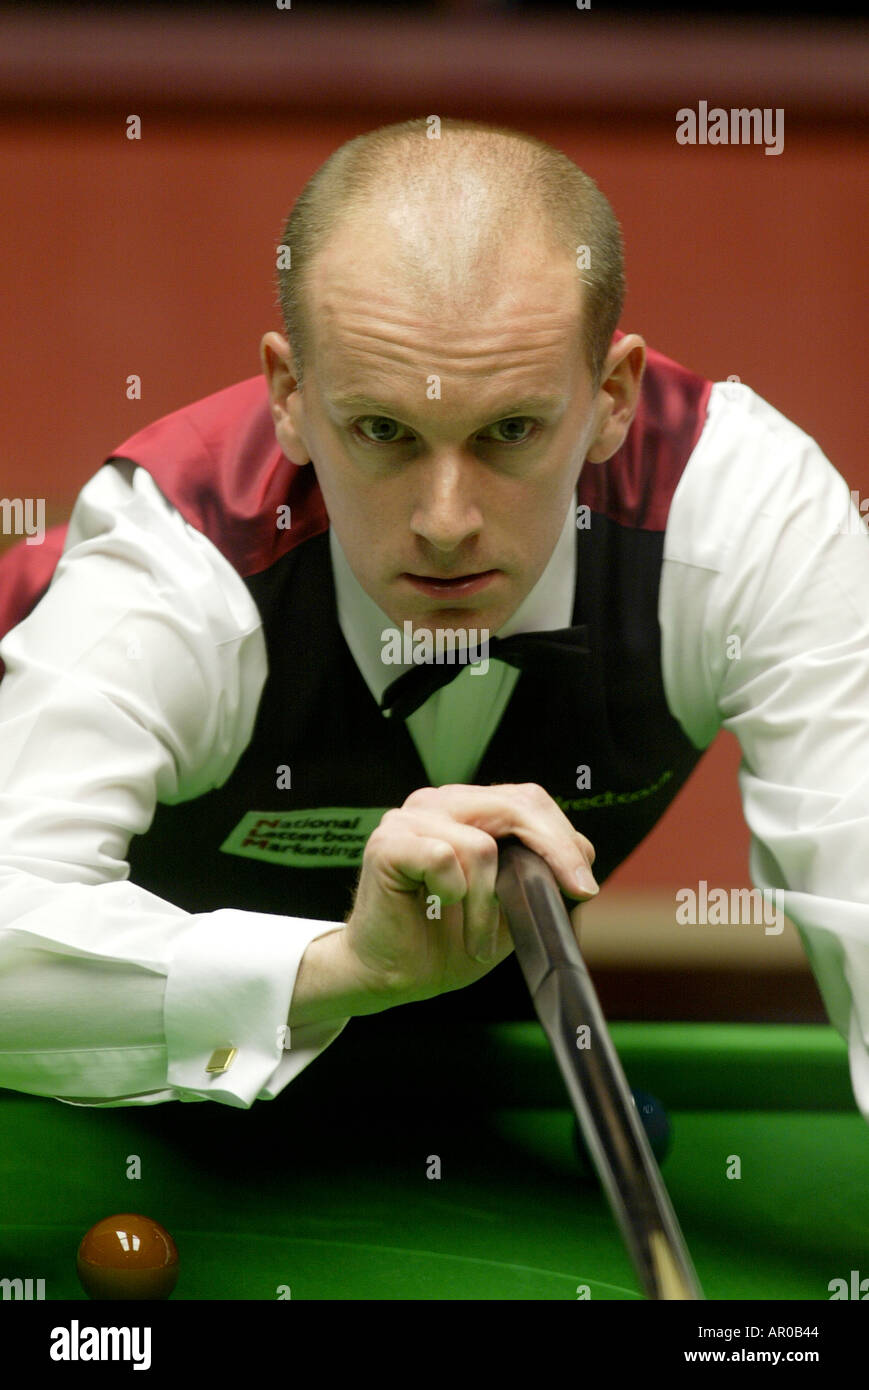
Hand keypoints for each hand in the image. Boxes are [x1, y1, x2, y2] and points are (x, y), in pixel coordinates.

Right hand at [341, 782, 597, 1007]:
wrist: (390, 975)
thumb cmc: (443, 939)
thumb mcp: (509, 905)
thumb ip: (540, 874)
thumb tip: (582, 854)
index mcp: (466, 809)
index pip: (526, 800)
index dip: (562, 836)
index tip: (584, 882)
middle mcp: (437, 803)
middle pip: (514, 805)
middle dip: (553, 851)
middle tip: (574, 891)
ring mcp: (409, 819)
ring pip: (481, 845)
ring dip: (488, 903)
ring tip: (478, 937)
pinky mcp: (388, 843)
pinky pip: (445, 858)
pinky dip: (455, 894)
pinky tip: (441, 909)